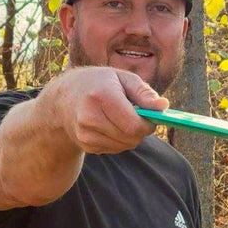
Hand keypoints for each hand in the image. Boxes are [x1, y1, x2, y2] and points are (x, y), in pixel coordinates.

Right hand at [43, 66, 168, 154]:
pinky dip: (119, 139)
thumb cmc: (100, 83)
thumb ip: (144, 93)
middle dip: (140, 130)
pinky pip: (114, 148)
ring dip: (130, 135)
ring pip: (124, 145)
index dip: (148, 124)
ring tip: (121, 117)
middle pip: (130, 138)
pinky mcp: (85, 145)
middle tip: (137, 116)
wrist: (64, 98)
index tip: (150, 117)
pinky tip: (110, 125)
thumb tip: (164, 107)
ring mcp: (85, 134)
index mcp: (102, 96)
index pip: (133, 125)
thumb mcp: (123, 78)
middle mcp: (90, 117)